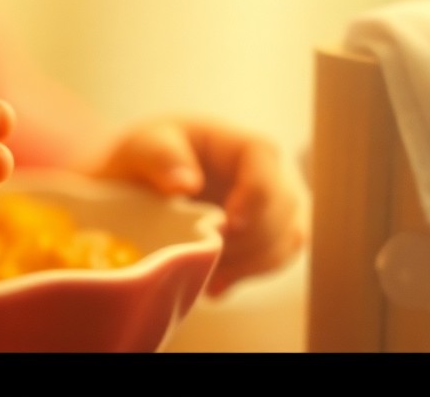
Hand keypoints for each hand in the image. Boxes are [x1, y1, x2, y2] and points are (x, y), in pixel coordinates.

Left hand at [93, 117, 308, 296]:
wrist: (145, 180)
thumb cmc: (151, 155)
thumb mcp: (144, 146)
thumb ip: (161, 157)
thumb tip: (186, 183)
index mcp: (242, 145)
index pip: (265, 163)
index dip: (255, 196)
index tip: (229, 224)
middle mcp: (269, 174)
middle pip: (281, 208)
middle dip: (246, 237)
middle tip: (204, 252)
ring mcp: (274, 207)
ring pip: (284, 239)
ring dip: (247, 262)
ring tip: (204, 272)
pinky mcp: (268, 235)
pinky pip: (275, 260)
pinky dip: (246, 275)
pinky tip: (213, 284)